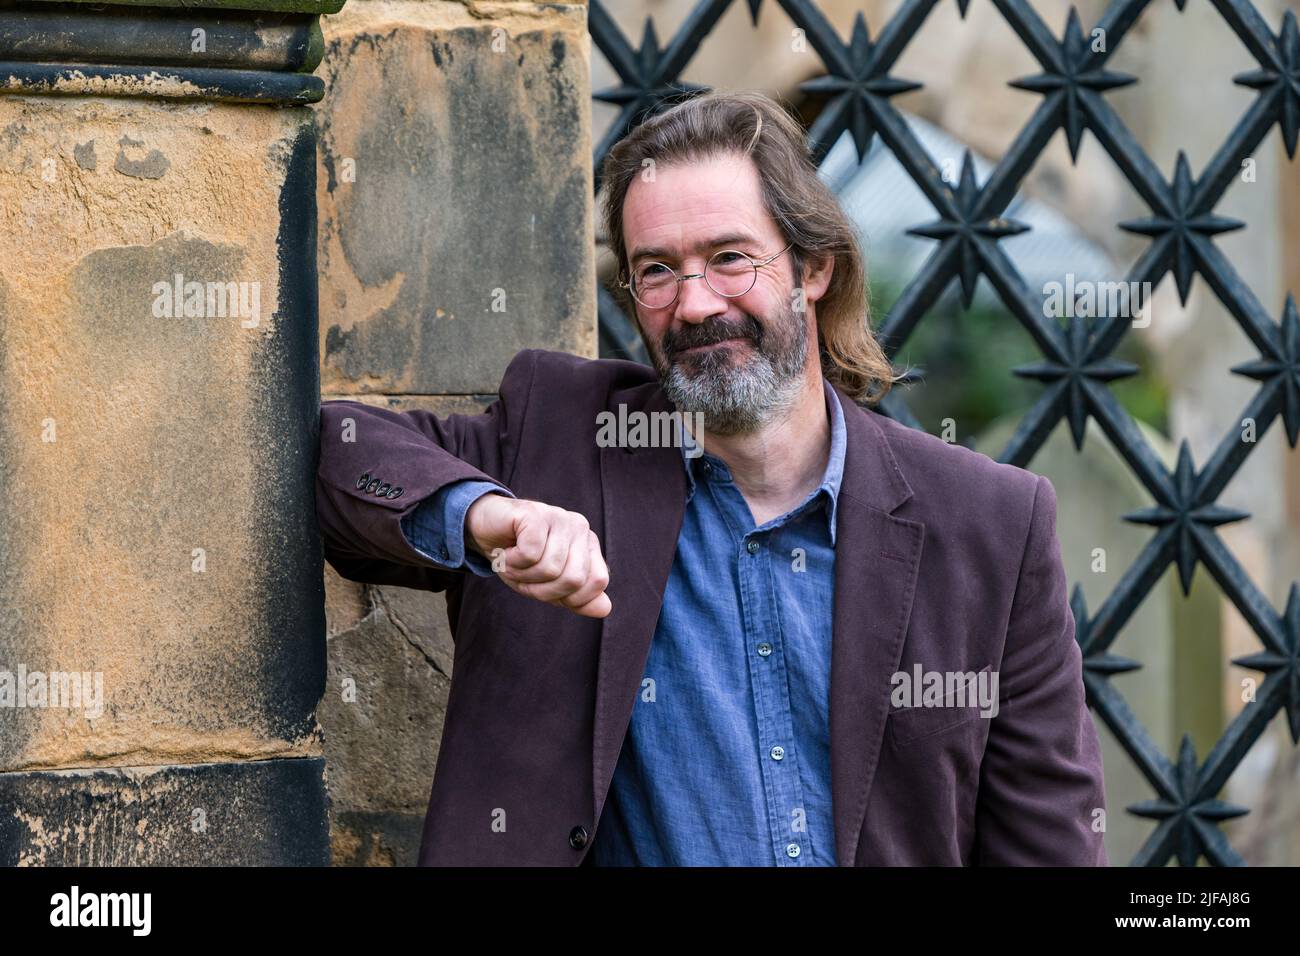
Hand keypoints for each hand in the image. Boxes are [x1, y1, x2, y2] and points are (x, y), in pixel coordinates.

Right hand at [464, 494, 611, 618]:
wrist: (482, 530)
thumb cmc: (517, 558)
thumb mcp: (547, 586)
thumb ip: (577, 598)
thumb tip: (605, 609)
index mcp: (588, 545)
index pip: (598, 582)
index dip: (568, 597)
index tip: (544, 586)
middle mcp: (579, 528)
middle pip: (573, 579)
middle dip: (541, 589)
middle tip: (523, 575)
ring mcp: (559, 517)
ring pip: (549, 568)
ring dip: (522, 575)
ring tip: (513, 562)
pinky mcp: (535, 513)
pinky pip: (530, 554)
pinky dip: (511, 561)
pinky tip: (506, 551)